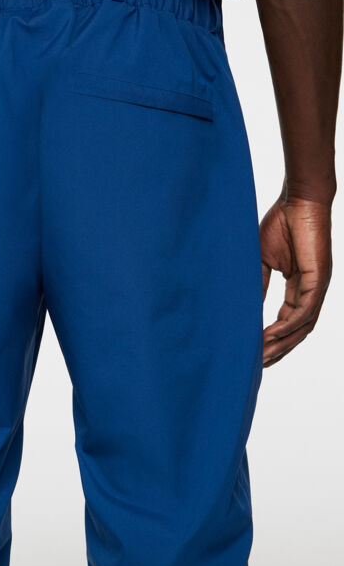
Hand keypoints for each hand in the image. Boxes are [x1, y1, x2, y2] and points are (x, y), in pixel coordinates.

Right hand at [260, 194, 331, 366]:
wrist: (299, 200)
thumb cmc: (281, 222)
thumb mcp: (263, 259)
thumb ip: (258, 284)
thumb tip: (246, 308)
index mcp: (299, 285)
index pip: (288, 320)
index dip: (273, 337)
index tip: (255, 351)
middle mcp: (311, 290)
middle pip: (297, 330)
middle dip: (279, 349)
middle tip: (258, 364)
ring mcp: (317, 286)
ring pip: (302, 326)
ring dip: (282, 344)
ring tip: (262, 356)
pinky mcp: (318, 279)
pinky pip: (304, 310)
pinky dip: (287, 326)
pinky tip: (270, 335)